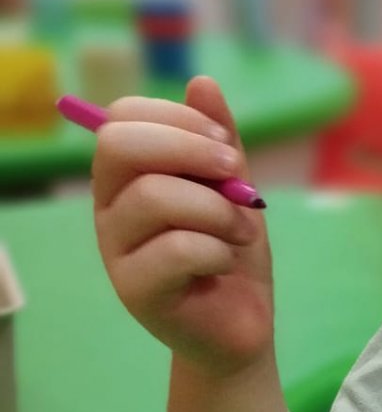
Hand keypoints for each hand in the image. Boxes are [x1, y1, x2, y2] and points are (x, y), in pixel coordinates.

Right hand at [92, 76, 275, 374]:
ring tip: (240, 232)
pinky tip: (225, 264)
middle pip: (120, 146)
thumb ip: (219, 142)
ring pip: (155, 197)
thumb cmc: (230, 253)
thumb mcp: (233, 190)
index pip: (122, 118)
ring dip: (217, 210)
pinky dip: (217, 250)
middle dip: (189, 149)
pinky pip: (176, 249)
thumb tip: (203, 83)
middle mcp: (110, 208)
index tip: (227, 145)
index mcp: (126, 176)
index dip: (177, 119)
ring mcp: (115, 251)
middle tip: (236, 176)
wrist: (239, 328)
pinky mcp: (134, 291)